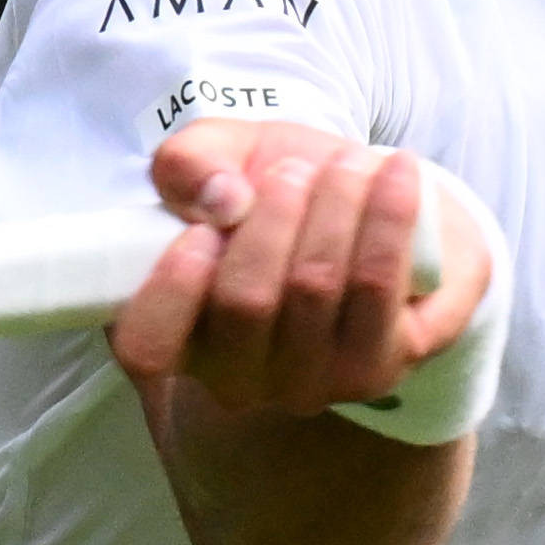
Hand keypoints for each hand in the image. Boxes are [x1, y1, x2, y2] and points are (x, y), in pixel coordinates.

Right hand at [127, 120, 490, 427]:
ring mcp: (308, 384)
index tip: (203, 228)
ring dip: (335, 206)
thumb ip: (189, 165)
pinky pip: (378, 286)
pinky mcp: (377, 369)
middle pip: (246, 301)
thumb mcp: (216, 160)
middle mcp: (237, 377)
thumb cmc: (269, 192)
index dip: (171, 288)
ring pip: (315, 287)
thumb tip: (224, 199)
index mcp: (178, 335)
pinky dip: (388, 217)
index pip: (147, 346)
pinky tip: (397, 173)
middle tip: (294, 169)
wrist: (364, 210)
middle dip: (274, 215)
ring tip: (348, 164)